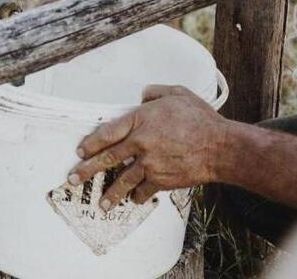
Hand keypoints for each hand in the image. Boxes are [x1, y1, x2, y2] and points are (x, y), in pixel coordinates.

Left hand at [67, 85, 230, 210]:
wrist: (222, 147)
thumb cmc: (200, 118)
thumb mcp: (176, 93)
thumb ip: (154, 93)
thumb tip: (141, 95)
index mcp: (140, 120)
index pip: (107, 132)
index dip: (92, 142)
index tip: (81, 151)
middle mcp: (141, 143)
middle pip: (108, 158)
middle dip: (87, 169)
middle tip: (73, 178)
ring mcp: (151, 164)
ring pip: (123, 180)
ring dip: (110, 193)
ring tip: (101, 203)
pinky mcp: (163, 180)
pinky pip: (145, 190)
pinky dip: (137, 196)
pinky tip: (132, 200)